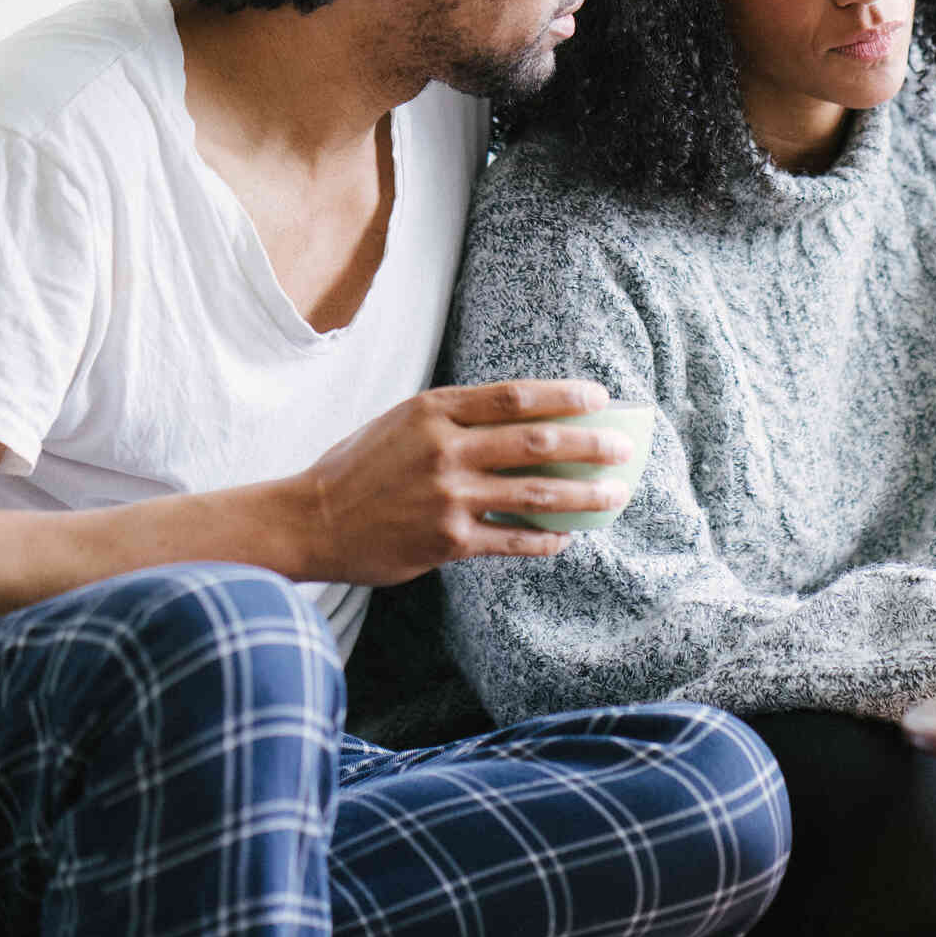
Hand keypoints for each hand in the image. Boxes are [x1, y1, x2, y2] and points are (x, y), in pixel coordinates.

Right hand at [292, 380, 635, 584]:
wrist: (311, 520)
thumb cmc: (361, 467)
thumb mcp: (403, 423)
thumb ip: (457, 419)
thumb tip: (529, 422)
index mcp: (433, 410)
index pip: (514, 396)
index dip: (564, 396)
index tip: (600, 398)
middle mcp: (444, 448)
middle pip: (537, 441)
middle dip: (591, 444)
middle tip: (625, 449)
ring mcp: (448, 495)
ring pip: (535, 493)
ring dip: (584, 495)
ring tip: (615, 496)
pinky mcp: (448, 540)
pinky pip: (513, 538)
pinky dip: (546, 538)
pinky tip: (566, 538)